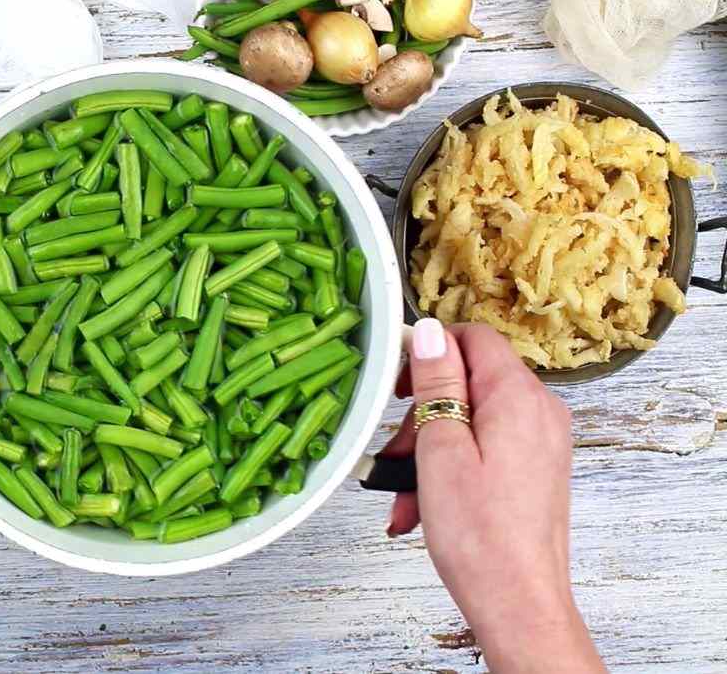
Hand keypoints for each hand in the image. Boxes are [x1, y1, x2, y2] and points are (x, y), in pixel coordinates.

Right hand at [382, 319, 604, 672]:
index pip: (475, 338)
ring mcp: (541, 442)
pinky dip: (451, 467)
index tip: (399, 383)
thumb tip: (431, 331)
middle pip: (470, 382)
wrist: (518, 602)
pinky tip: (423, 506)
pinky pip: (485, 449)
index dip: (431, 350)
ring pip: (472, 420)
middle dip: (423, 413)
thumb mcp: (441, 448)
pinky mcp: (536, 470)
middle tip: (393, 453)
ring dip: (430, 448)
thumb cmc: (478, 534)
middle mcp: (540, 412)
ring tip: (403, 493)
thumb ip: (437, 383)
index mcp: (518, 397)